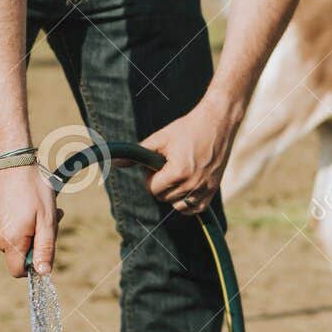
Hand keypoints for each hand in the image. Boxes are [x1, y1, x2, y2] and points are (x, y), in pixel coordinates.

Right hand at [0, 165, 62, 276]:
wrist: (11, 161)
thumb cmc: (33, 189)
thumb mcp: (47, 219)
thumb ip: (45, 249)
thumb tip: (43, 274)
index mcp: (11, 242)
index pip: (18, 271)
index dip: (34, 264)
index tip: (44, 245)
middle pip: (18, 253)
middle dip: (35, 240)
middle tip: (49, 217)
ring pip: (13, 239)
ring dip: (28, 229)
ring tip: (37, 206)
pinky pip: (5, 228)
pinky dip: (16, 221)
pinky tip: (24, 202)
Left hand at [141, 98, 241, 214]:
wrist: (217, 122)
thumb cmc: (187, 128)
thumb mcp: (160, 138)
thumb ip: (137, 153)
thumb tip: (114, 162)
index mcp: (178, 172)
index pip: (153, 189)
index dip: (149, 177)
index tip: (154, 165)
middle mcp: (193, 184)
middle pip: (164, 198)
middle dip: (160, 184)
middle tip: (166, 167)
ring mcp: (205, 188)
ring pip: (178, 205)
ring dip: (172, 194)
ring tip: (176, 175)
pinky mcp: (213, 189)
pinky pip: (196, 208)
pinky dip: (187, 203)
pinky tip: (184, 188)